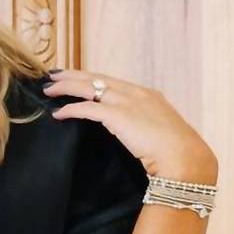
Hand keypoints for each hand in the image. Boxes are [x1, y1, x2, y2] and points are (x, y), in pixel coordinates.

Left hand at [43, 69, 216, 184]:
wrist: (184, 158)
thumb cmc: (176, 155)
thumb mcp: (160, 136)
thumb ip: (146, 130)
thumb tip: (138, 139)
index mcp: (146, 95)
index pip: (112, 81)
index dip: (92, 78)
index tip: (75, 77)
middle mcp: (135, 93)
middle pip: (98, 78)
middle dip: (74, 76)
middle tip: (54, 75)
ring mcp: (128, 102)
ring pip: (90, 87)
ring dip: (67, 86)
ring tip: (49, 89)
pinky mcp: (119, 116)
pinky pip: (88, 108)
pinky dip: (72, 109)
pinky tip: (59, 113)